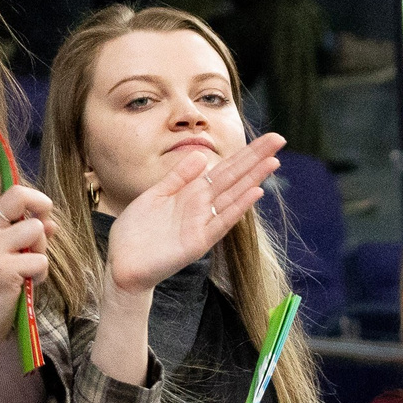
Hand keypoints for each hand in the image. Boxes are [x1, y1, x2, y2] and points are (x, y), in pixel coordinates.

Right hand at [0, 124, 52, 351]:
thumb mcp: (0, 250)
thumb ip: (22, 232)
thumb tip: (49, 224)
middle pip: (21, 194)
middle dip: (40, 205)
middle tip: (41, 225)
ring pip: (36, 230)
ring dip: (41, 250)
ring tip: (26, 266)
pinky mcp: (2, 271)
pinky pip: (40, 262)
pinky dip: (40, 275)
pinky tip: (24, 285)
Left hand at [103, 132, 284, 293]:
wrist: (123, 263)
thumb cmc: (136, 232)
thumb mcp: (156, 196)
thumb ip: (178, 177)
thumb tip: (201, 155)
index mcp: (191, 193)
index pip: (224, 169)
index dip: (245, 154)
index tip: (266, 139)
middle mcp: (201, 207)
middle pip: (234, 178)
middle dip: (256, 159)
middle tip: (280, 140)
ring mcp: (202, 224)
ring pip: (233, 196)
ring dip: (253, 179)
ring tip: (274, 163)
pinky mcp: (198, 242)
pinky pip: (221, 221)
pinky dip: (238, 207)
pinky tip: (255, 193)